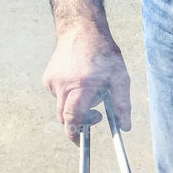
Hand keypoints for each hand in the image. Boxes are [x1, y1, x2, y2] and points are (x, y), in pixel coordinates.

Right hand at [42, 24, 131, 143]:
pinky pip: (58, 96)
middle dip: (80, 122)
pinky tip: (80, 81)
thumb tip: (125, 128)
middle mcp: (62, 85)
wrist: (81, 30)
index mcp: (81, 85)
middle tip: (97, 116)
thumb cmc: (104, 54)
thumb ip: (122, 104)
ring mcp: (52, 82)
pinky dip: (70, 96)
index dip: (75, 133)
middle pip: (65, 116)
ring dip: (76, 106)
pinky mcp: (47, 78)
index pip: (73, 117)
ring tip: (92, 88)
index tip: (81, 142)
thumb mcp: (120, 78)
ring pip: (62, 107)